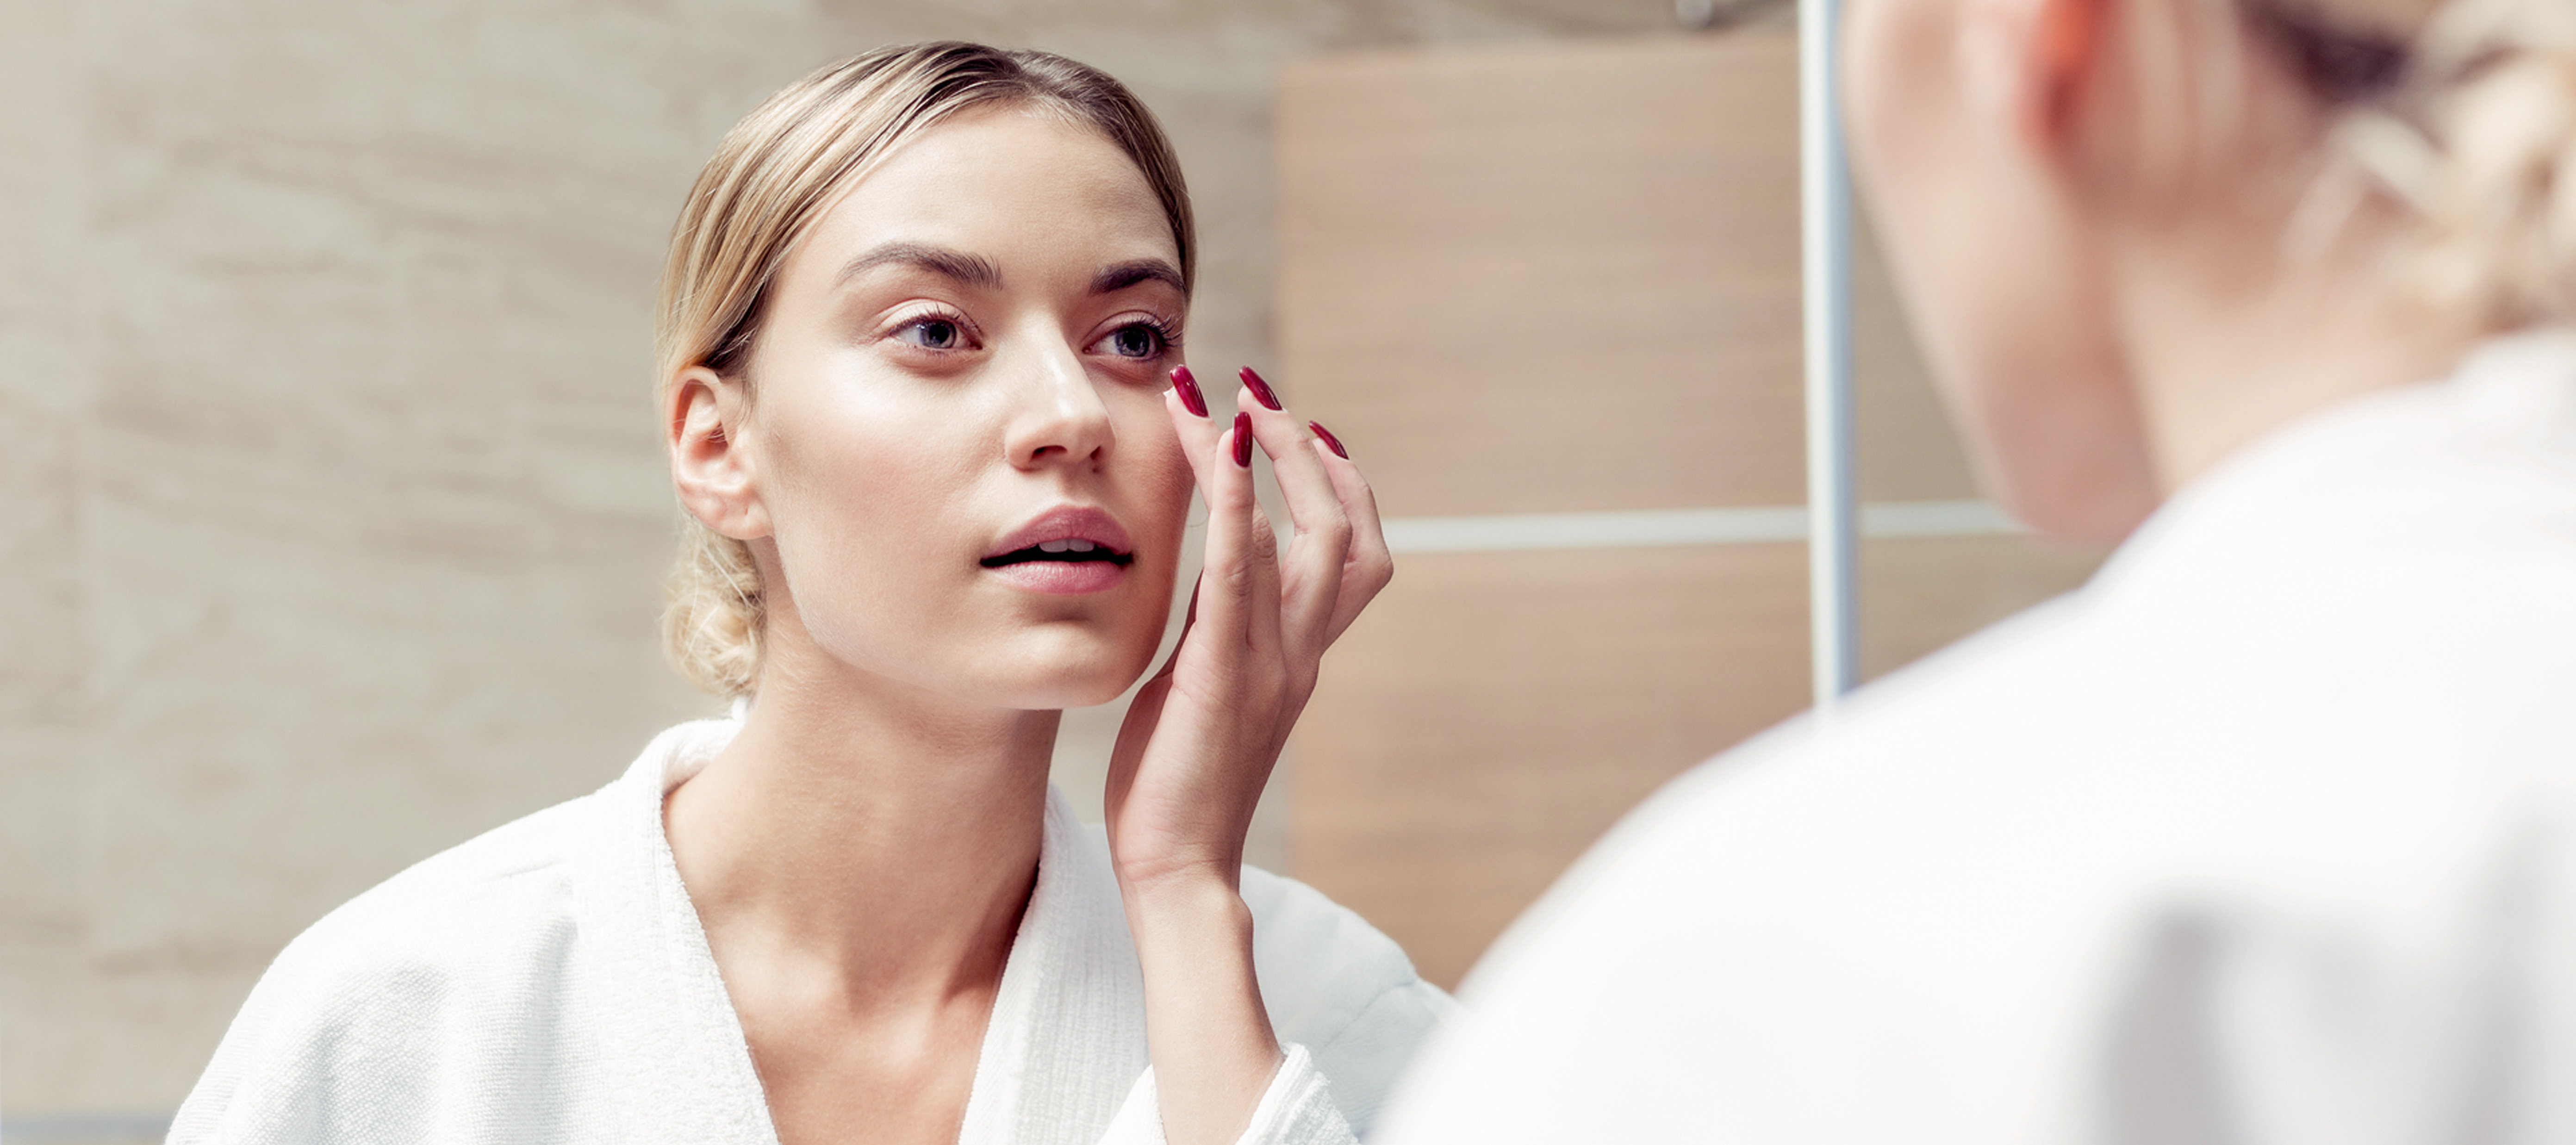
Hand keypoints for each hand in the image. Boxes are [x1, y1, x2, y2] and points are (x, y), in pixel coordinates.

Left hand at [1104, 365, 1390, 894]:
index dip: (1338, 487)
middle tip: (1267, 395)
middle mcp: (1298, 652)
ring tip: (1230, 397)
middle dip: (1312, 456)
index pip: (1347, 555)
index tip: (1303, 428)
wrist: (1176, 872)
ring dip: (1269, 456)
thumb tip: (1210, 580)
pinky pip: (1243, 571)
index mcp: (1297, 658)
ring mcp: (1271, 662)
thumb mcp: (1200, 693)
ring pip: (1308, 539)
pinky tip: (1221, 446)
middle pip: (1347, 533)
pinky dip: (1238, 503)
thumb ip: (1217, 635)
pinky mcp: (1225, 671)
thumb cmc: (1175, 791)